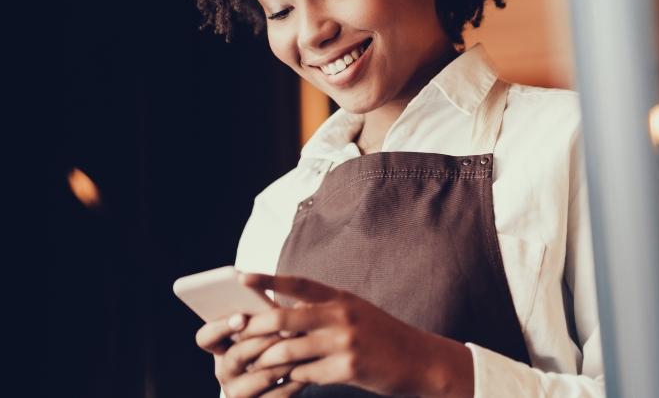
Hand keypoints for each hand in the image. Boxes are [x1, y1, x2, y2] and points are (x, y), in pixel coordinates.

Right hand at [195, 311, 306, 396]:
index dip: (221, 327)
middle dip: (260, 343)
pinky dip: (292, 384)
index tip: (241, 318)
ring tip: (299, 351)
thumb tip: (274, 305)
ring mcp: (238, 392)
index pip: (206, 338)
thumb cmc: (274, 346)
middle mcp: (224, 371)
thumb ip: (262, 318)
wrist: (281, 385)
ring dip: (279, 364)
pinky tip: (306, 372)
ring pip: (256, 379)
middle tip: (283, 331)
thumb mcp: (264, 332)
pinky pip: (276, 397)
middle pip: (234, 357)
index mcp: (220, 348)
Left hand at [232, 273, 474, 397]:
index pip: (298, 284)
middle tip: (237, 335)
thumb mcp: (355, 312)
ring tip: (257, 365)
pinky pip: (307, 374)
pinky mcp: (349, 369)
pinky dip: (294, 377)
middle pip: (284, 319)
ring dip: (269, 360)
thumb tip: (283, 311)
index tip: (242, 277)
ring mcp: (345, 342)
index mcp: (340, 298)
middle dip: (256, 328)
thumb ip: (323, 309)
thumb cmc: (381, 336)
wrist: (421, 361)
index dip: (268, 280)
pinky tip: (291, 380)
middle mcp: (341, 315)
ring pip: (289, 351)